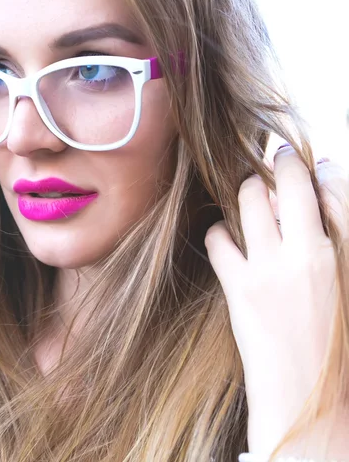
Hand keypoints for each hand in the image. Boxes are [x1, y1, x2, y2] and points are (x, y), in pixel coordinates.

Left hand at [204, 146, 347, 454]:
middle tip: (274, 158)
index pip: (335, 190)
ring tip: (249, 195)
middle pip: (288, 183)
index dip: (315, 167)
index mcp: (344, 256)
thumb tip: (326, 183)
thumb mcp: (347, 285)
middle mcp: (308, 255)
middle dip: (279, 161)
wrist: (308, 397)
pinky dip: (219, 231)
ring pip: (249, 200)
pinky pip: (218, 238)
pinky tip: (226, 237)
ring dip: (246, 190)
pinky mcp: (238, 287)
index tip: (302, 157)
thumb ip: (339, 236)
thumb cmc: (333, 341)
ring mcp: (270, 269)